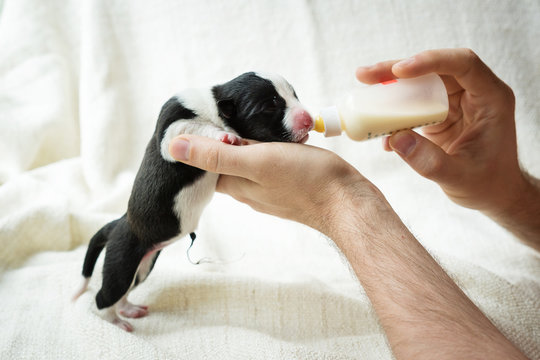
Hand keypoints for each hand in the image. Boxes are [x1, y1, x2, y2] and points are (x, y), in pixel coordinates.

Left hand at [168, 136, 372, 235]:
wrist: (347, 201)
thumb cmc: (305, 180)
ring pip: (246, 163)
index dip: (196, 143)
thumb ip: (217, 155)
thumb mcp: (257, 161)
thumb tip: (173, 147)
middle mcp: (248, 190)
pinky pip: (266, 164)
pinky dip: (263, 148)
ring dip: (243, 143)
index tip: (196, 119)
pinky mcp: (287, 183)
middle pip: (223, 163)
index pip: (203, 164)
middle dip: (218, 141)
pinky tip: (273, 137)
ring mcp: (269, 189)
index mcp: (235, 185)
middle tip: (222, 112)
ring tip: (246, 120)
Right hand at [356, 48, 523, 213]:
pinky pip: (413, 103)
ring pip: (420, 82)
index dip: (431, 61)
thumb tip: (395, 139)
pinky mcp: (439, 112)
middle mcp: (473, 93)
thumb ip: (429, 161)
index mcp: (491, 99)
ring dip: (391, 86)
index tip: (399, 71)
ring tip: (364, 88)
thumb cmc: (487, 184)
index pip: (463, 64)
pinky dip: (393, 111)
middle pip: (434, 68)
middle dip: (397, 70)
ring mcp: (455, 102)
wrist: (492, 193)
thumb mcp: (459, 177)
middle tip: (365, 75)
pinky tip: (380, 129)